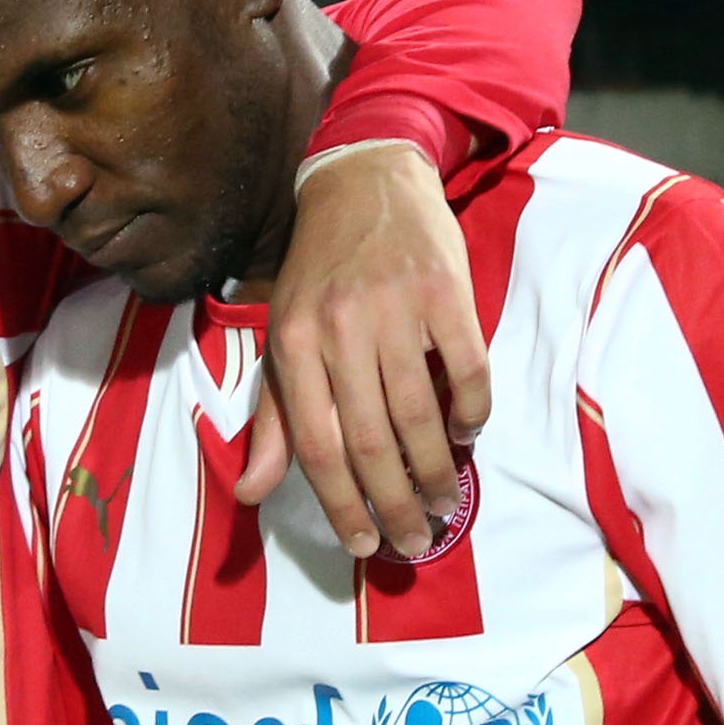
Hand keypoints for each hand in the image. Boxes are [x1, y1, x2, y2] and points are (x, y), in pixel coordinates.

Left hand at [239, 141, 491, 558]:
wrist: (363, 179)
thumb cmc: (319, 271)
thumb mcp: (283, 337)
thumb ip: (274, 418)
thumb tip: (251, 493)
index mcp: (293, 344)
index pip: (317, 445)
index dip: (342, 505)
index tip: (365, 546)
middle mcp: (340, 328)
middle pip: (372, 442)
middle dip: (395, 505)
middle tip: (415, 542)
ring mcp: (395, 308)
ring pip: (420, 414)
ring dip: (438, 471)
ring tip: (446, 502)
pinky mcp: (445, 290)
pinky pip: (467, 369)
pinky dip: (471, 412)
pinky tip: (467, 434)